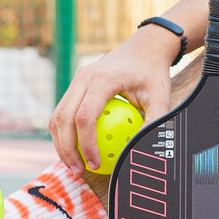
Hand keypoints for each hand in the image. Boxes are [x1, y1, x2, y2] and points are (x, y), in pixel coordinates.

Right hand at [49, 28, 175, 171]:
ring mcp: (77, 78)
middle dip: (66, 149)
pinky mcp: (76, 83)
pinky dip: (65, 132)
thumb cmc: (153, 74)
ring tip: (74, 165)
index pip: (85, 117)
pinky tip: (76, 151)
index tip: (96, 164)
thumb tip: (144, 153)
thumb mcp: (160, 97)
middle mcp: (84, 77)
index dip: (86, 144)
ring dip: (61, 143)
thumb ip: (153, 123)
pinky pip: (63, 110)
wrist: (146, 46)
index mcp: (102, 79)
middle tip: (78, 171)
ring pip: (58, 115)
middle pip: (63, 118)